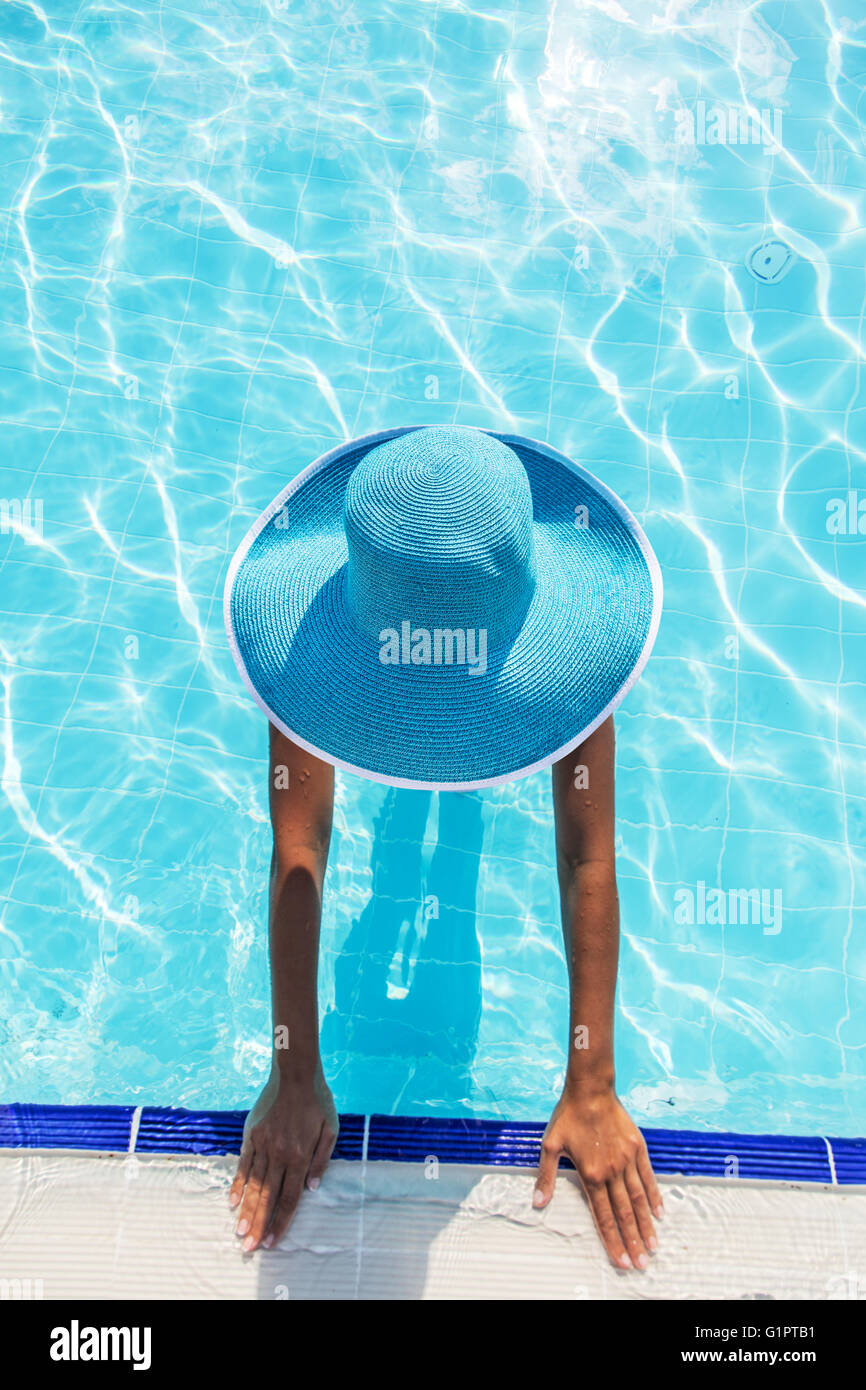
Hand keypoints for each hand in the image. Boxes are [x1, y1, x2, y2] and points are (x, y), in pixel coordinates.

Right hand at [229, 1063, 337, 1251]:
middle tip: (249, 1248)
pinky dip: (238, 1184)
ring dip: (246, 1210)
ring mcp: (263, 1144)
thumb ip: (322, 1160)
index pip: (289, 1197)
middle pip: (268, 1197)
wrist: (296, 1073)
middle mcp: (280, 1154)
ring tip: (239, 1232)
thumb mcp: (331, 1130)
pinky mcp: (252, 1134)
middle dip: (259, 1224)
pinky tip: (232, 1201)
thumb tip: (312, 1189)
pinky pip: (243, 1164)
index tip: (271, 1241)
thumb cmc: (318, 1101)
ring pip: (253, 1184)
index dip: (281, 1222)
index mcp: (300, 1155)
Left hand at [533, 1085, 662, 1269]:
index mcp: (591, 1175)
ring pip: (639, 1199)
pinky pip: (648, 1177)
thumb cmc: (568, 1117)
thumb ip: (546, 1177)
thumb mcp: (550, 1145)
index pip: (604, 1216)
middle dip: (634, 1242)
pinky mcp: (638, 1148)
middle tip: (642, 1263)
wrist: (590, 1090)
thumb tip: (538, 1203)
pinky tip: (660, 1212)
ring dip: (646, 1225)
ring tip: (654, 1246)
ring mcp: (627, 1160)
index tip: (621, 1261)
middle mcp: (612, 1171)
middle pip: (624, 1214)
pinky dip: (654, 1196)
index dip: (613, 1241)